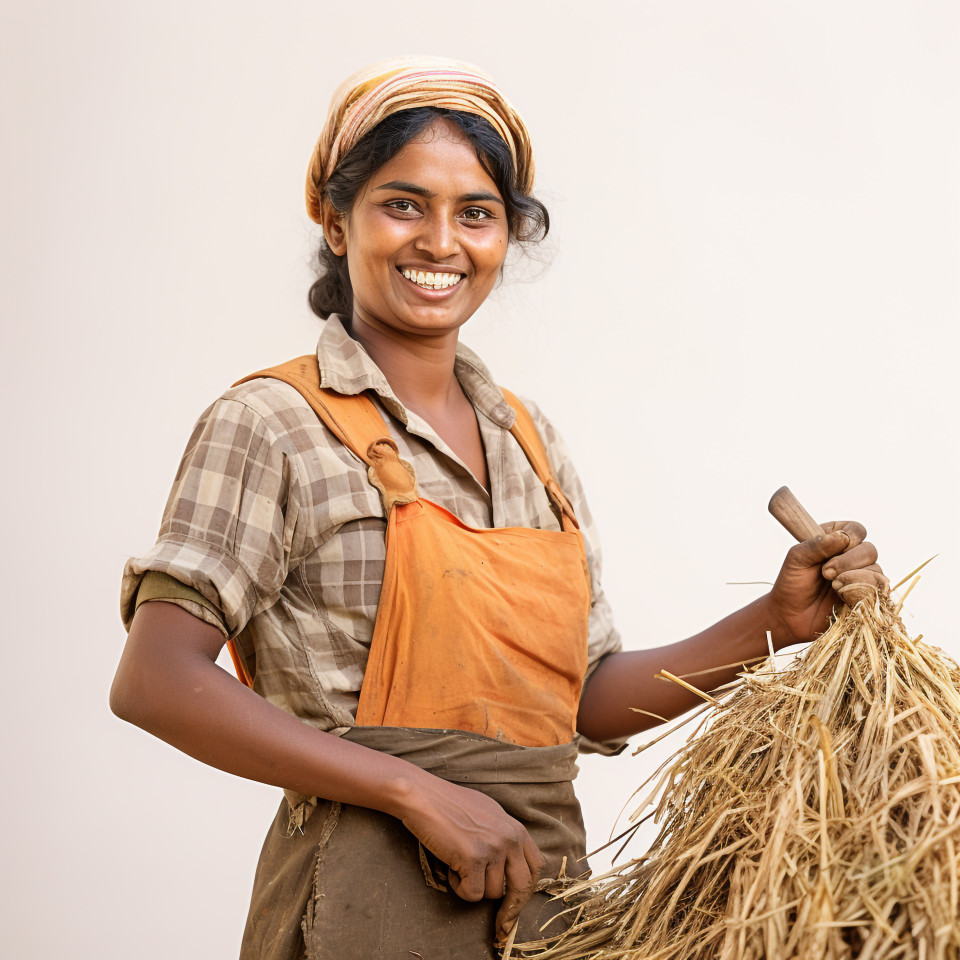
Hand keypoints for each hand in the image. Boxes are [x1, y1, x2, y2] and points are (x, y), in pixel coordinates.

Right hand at [396, 772, 543, 942]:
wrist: (423, 796)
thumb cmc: (449, 804)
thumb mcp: (488, 814)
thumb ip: (503, 835)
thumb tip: (510, 863)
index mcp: (516, 828)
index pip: (536, 866)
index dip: (527, 889)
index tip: (516, 904)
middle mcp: (510, 838)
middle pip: (522, 886)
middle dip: (511, 909)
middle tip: (500, 925)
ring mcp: (493, 848)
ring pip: (493, 893)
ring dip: (473, 887)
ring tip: (457, 865)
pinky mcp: (474, 859)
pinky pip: (471, 894)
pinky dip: (458, 887)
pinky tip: (449, 867)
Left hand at [768, 520, 887, 646]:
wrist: (791, 616)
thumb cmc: (792, 583)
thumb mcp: (797, 559)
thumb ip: (817, 545)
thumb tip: (841, 537)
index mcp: (835, 539)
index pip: (856, 530)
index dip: (850, 538)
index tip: (832, 551)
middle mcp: (852, 555)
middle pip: (869, 550)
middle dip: (849, 561)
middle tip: (825, 573)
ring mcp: (861, 576)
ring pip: (876, 570)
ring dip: (854, 578)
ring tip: (832, 586)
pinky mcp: (867, 595)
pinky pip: (879, 590)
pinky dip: (862, 591)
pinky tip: (843, 596)